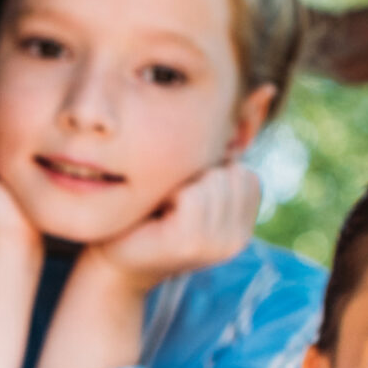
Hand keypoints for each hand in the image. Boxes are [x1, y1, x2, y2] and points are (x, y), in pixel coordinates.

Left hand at [81, 161, 260, 296]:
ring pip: (214, 180)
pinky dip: (171, 194)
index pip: (247, 175)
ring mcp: (218, 245)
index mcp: (243, 228)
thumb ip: (217, 166)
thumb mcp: (192, 190)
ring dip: (183, 185)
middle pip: (233, 173)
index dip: (212, 175)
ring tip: (165, 209)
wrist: (114, 264)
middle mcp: (237, 240)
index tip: (184, 200)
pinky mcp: (192, 244)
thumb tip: (253, 103)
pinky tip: (158, 213)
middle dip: (198, 178)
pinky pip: (193, 194)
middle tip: (171, 205)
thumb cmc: (149, 220)